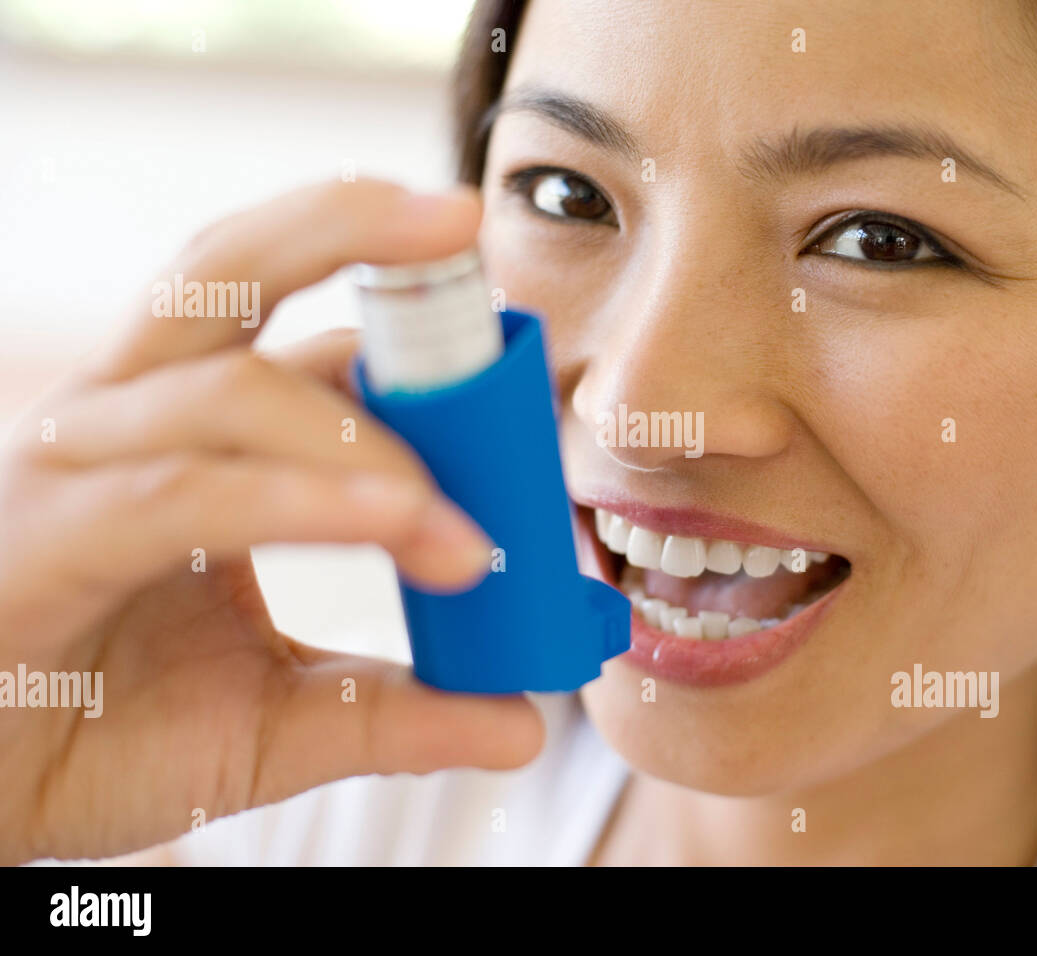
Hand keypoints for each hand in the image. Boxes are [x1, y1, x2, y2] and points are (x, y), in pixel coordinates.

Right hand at [0, 179, 544, 864]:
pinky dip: (298, 500)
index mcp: (193, 435)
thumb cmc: (102, 732)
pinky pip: (189, 494)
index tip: (515, 351)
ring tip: (466, 530)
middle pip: (232, 271)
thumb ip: (394, 711)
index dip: (413, 336)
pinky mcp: (50, 535)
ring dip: (364, 436)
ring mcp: (82, 467)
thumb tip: (519, 722)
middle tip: (464, 222)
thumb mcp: (279, 723)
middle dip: (349, 226)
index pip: (309, 345)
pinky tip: (394, 519)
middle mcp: (132, 421)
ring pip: (224, 382)